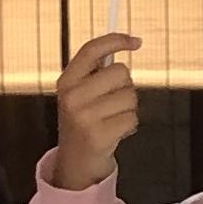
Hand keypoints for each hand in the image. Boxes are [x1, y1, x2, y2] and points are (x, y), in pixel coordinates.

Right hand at [48, 33, 142, 190]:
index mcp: (66, 81)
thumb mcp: (80, 93)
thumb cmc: (85, 122)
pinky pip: (132, 117)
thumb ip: (97, 70)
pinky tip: (116, 132)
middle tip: (112, 102)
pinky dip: (129, 125)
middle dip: (125, 86)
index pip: (91, 50)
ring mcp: (84, 117)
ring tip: (112, 119)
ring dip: (128, 108)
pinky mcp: (98, 135)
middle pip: (120, 72)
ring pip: (130, 96)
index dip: (116, 40)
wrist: (76, 163)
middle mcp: (72, 97)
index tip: (136, 42)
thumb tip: (129, 40)